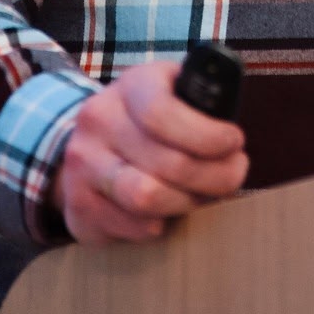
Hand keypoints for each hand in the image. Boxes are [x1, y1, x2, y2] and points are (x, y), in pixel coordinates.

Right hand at [55, 60, 247, 245]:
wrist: (93, 142)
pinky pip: (133, 227)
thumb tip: (232, 143)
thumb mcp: (175, 92)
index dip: (207, 134)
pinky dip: (161, 224)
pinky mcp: (79, 207)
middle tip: (233, 176)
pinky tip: (169, 211)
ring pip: (146, 198)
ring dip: (187, 203)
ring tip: (200, 195)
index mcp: (130, 86)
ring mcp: (83, 166)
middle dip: (214, 176)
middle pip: (167, 163)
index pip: (163, 112)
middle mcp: (99, 121)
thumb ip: (202, 104)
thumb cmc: (151, 121)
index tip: (235, 142)